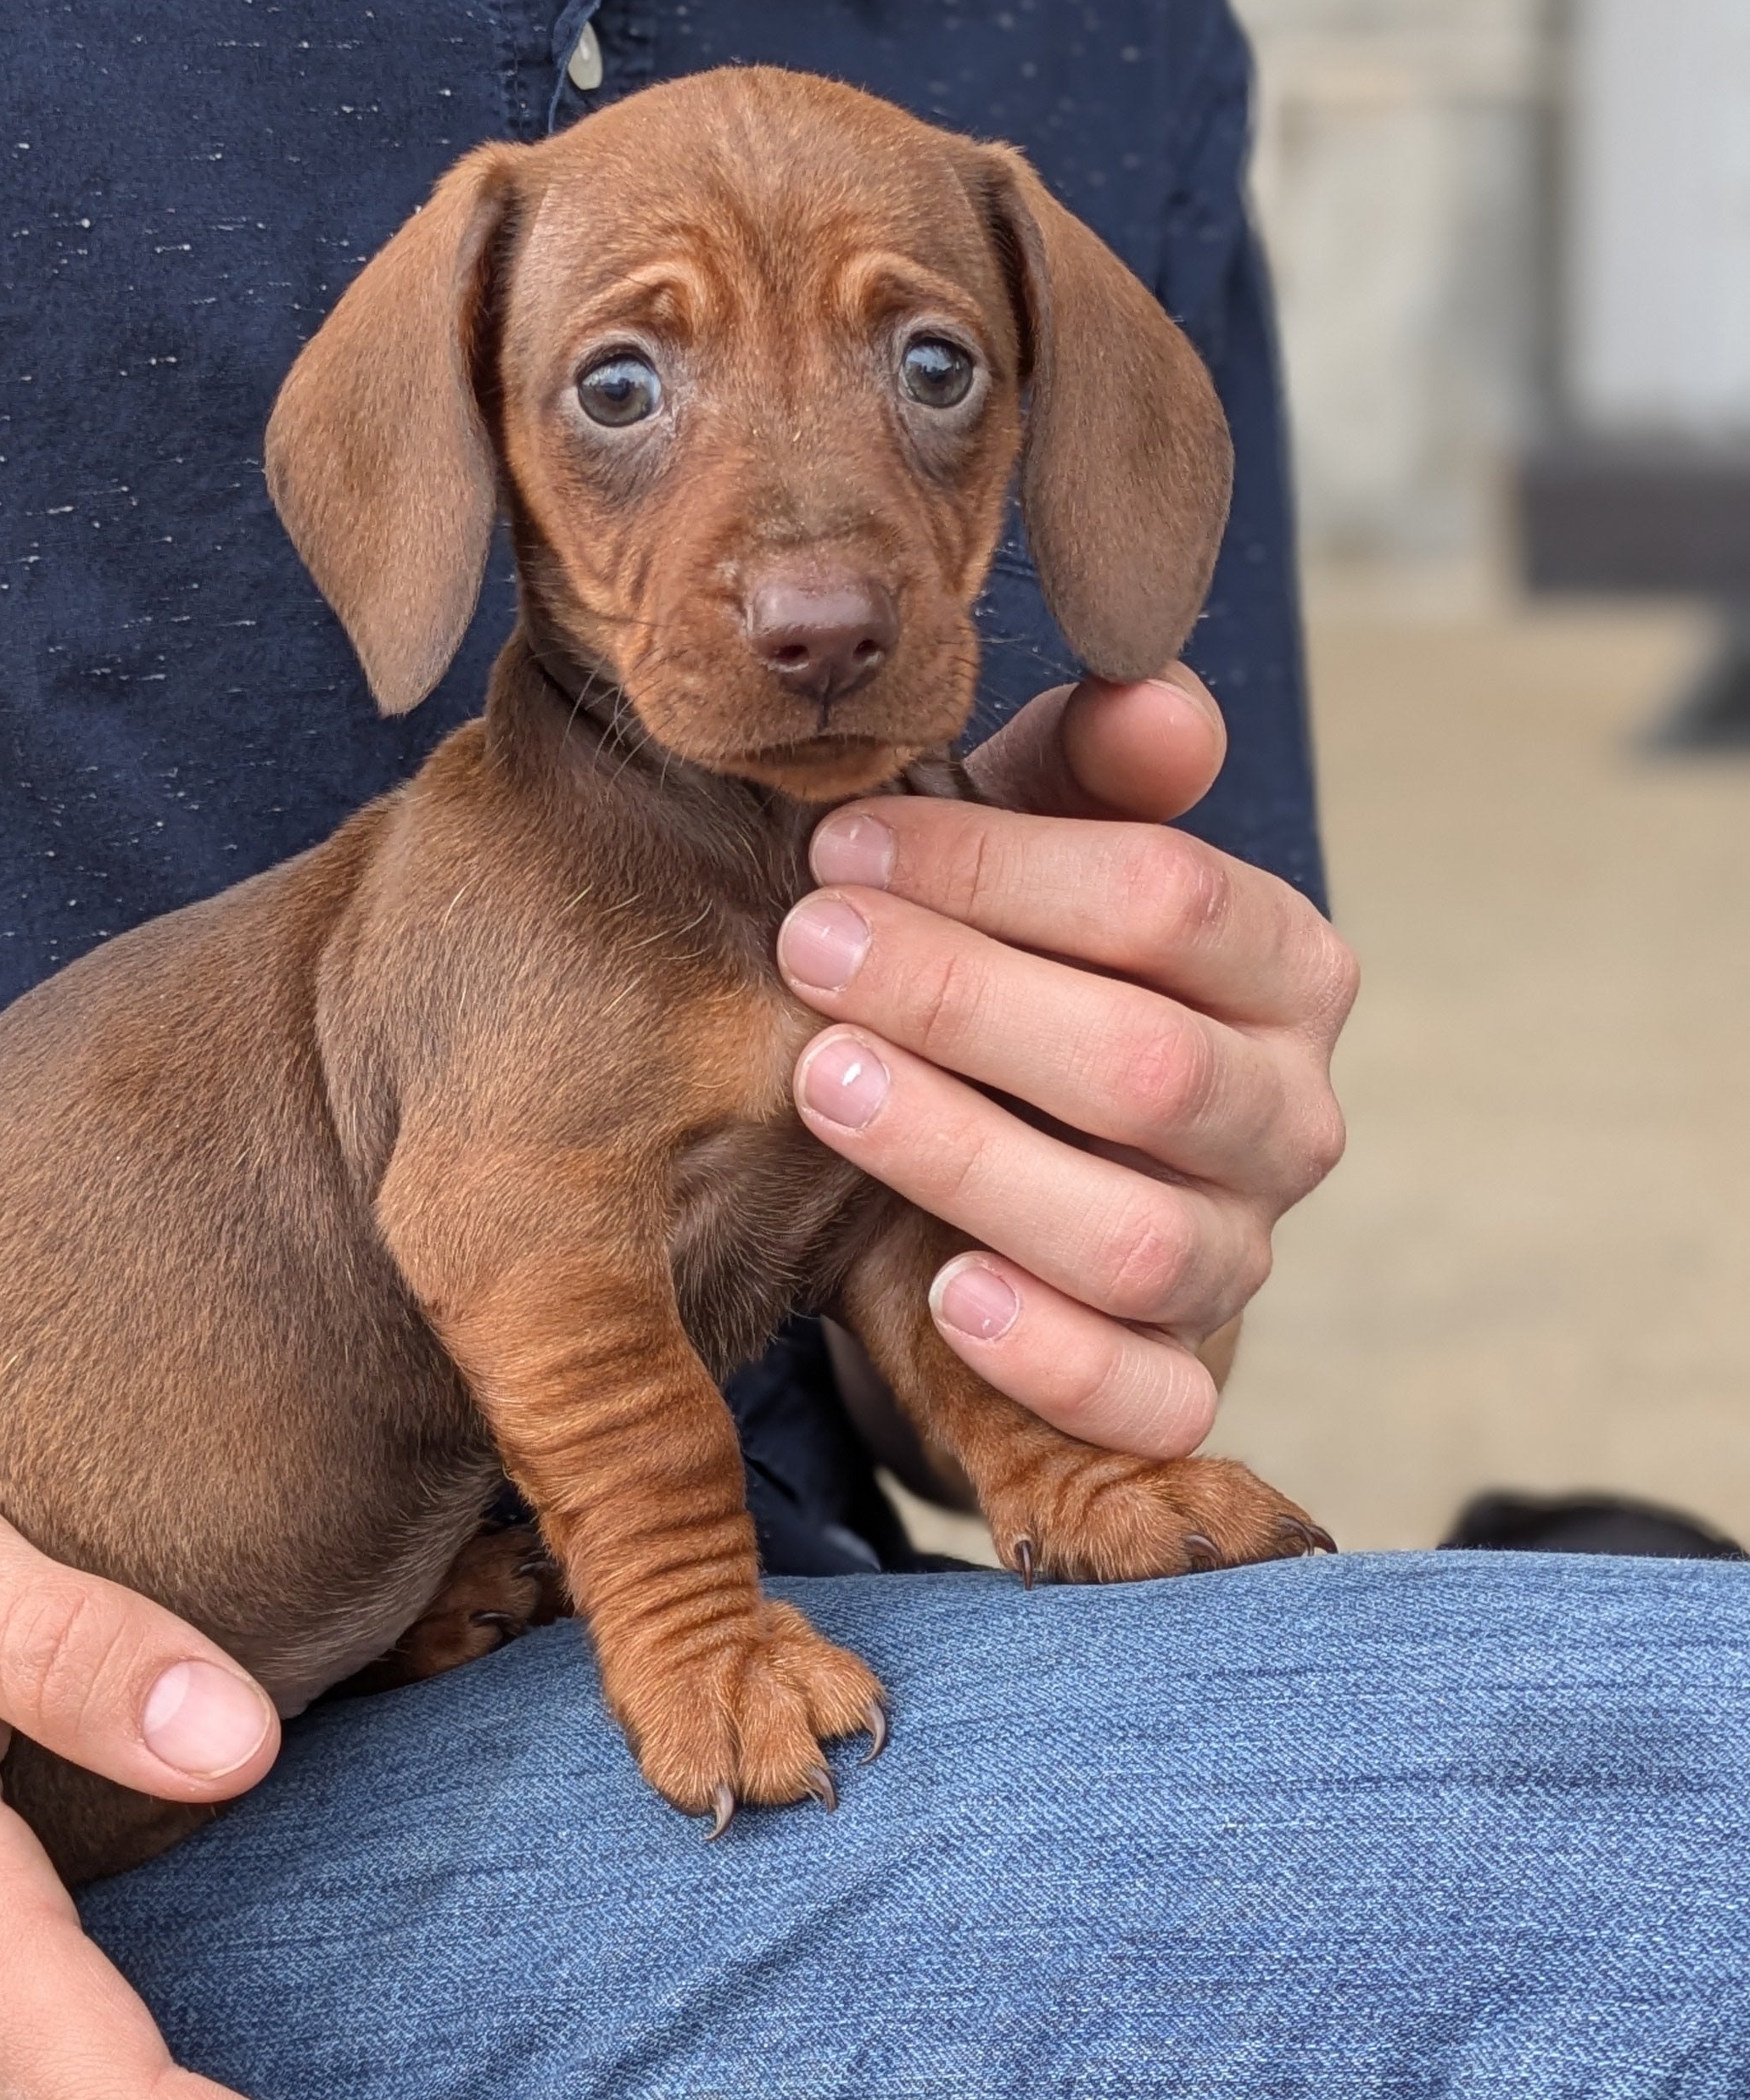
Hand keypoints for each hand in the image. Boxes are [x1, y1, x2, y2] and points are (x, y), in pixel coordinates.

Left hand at [778, 669, 1356, 1459]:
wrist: (1020, 1167)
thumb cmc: (1021, 974)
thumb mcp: (1039, 856)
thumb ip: (1085, 770)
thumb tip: (1155, 700)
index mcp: (1283, 966)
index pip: (1171, 900)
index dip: (998, 867)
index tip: (843, 844)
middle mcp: (1290, 1115)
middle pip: (1150, 1064)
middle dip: (961, 998)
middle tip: (809, 945)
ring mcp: (1242, 1257)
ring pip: (1139, 1237)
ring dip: (968, 1158)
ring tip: (824, 1082)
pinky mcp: (1181, 1376)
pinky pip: (1149, 1399)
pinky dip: (1050, 1355)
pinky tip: (941, 1294)